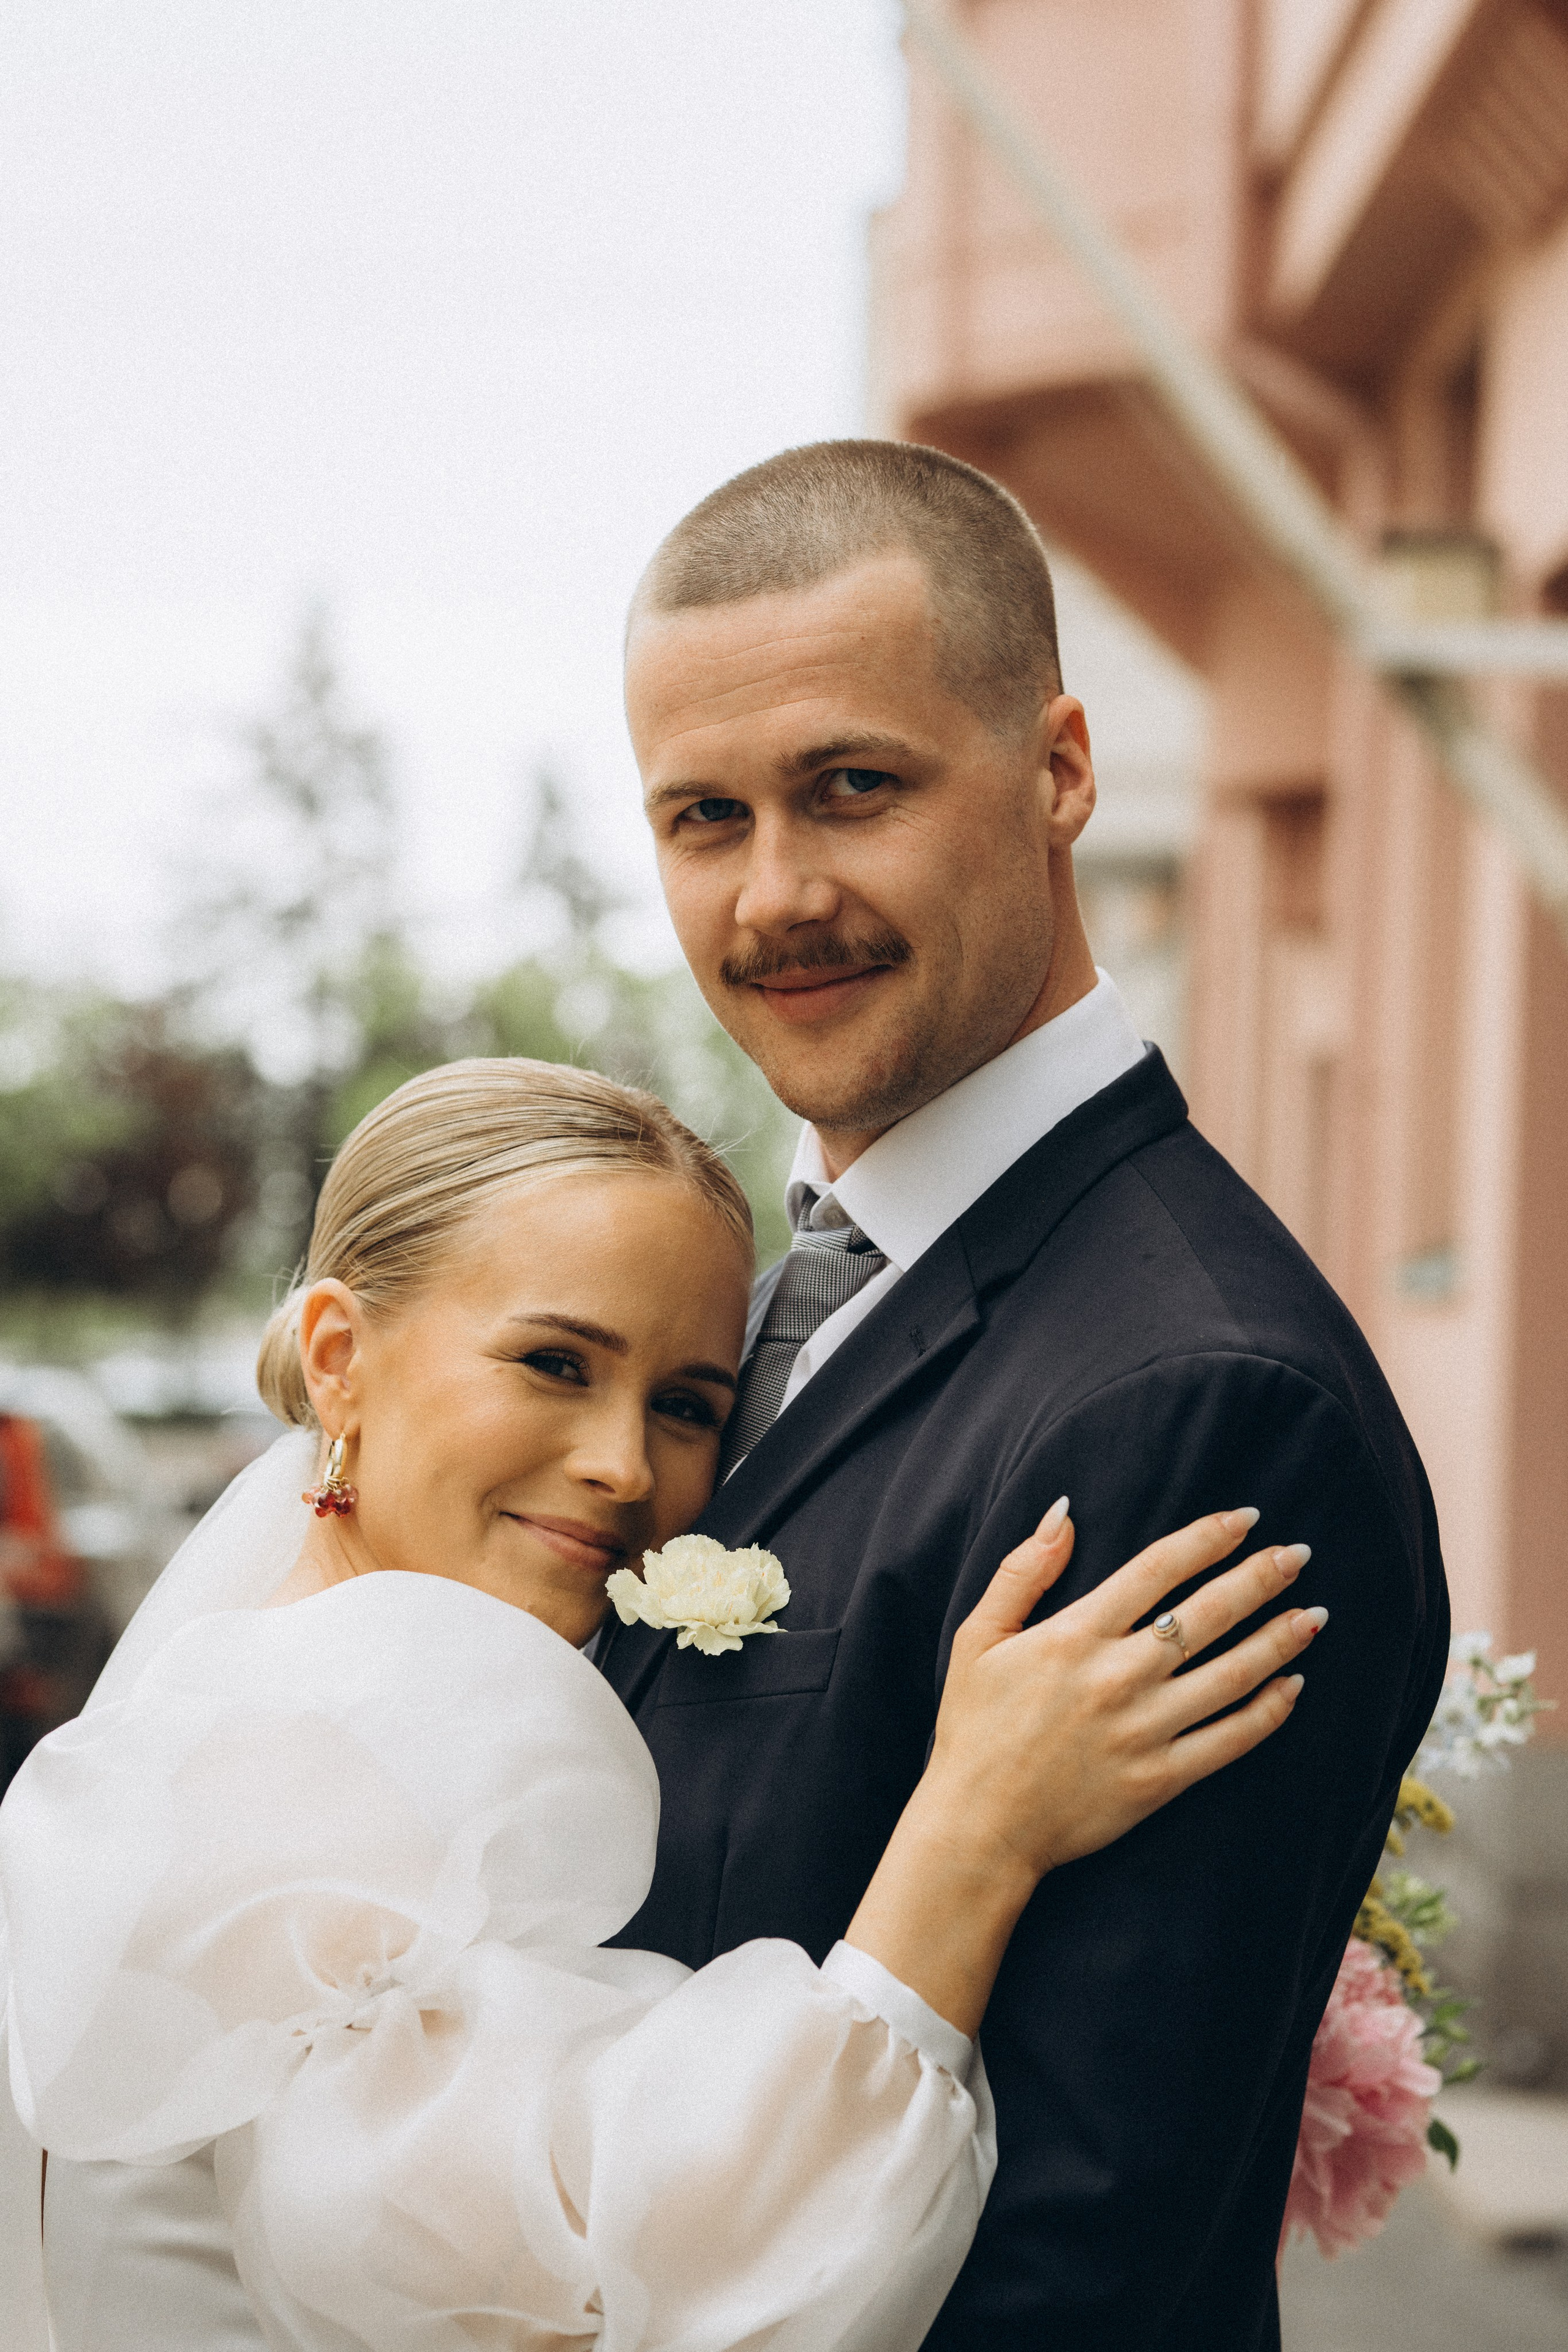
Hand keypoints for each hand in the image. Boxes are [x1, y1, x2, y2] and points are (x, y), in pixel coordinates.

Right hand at [925, 1502, 1320, 1890]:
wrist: (979, 1825)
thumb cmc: (975, 1727)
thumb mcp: (978, 1636)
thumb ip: (1022, 1570)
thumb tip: (1064, 1511)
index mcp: (1076, 1634)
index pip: (1158, 1567)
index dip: (1208, 1537)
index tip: (1247, 1518)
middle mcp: (1118, 1676)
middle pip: (1208, 1613)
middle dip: (1262, 1577)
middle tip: (1300, 1555)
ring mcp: (1144, 1730)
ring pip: (1232, 1674)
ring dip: (1279, 1640)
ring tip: (1314, 1614)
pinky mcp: (1160, 1780)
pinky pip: (1230, 1740)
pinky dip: (1269, 1712)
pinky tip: (1293, 1686)